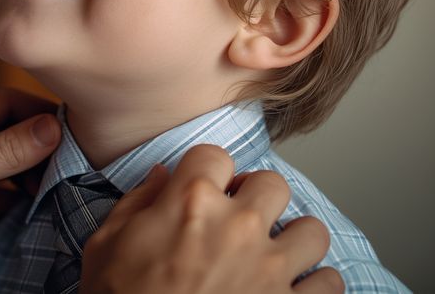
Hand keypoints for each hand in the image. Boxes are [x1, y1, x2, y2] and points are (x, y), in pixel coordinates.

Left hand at [0, 87, 61, 271]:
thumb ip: (4, 152)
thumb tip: (53, 128)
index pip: (2, 100)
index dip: (41, 117)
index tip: (78, 137)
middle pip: (0, 124)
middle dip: (33, 148)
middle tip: (65, 173)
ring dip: (18, 171)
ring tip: (44, 192)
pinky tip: (17, 205)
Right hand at [80, 145, 343, 293]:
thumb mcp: (105, 246)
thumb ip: (137, 203)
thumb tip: (161, 178)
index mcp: (190, 202)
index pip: (215, 155)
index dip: (207, 172)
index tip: (204, 188)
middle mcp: (237, 227)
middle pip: (273, 183)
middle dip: (258, 198)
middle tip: (242, 218)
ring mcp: (269, 269)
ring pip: (312, 231)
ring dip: (295, 241)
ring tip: (275, 254)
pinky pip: (329, 283)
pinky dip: (315, 286)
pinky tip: (293, 289)